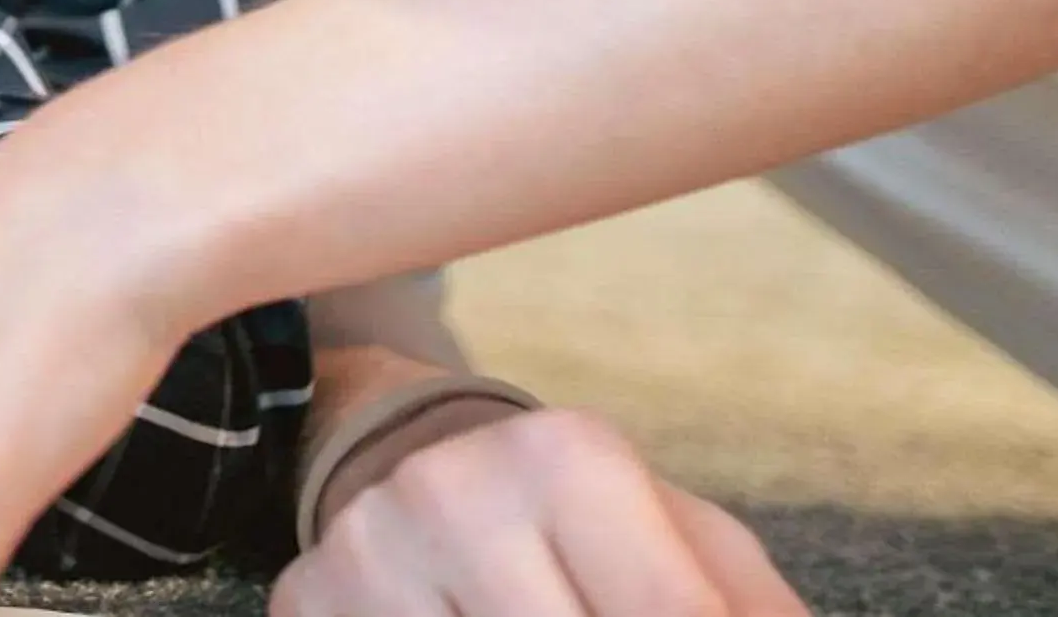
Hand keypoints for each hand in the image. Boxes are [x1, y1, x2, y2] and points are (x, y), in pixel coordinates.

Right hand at [275, 410, 809, 616]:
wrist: (417, 460)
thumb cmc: (586, 522)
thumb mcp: (691, 545)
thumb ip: (753, 610)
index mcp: (566, 457)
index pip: (670, 615)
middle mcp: (451, 488)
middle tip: (599, 611)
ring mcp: (367, 549)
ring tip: (550, 603)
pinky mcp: (305, 597)